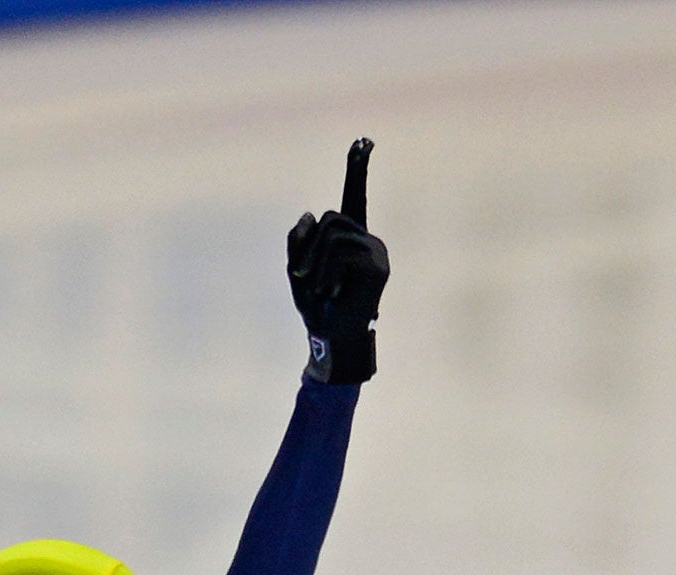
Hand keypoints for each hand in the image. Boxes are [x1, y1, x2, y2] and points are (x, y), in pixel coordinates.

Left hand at [288, 138, 388, 383]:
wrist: (330, 334)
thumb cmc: (314, 304)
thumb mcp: (297, 265)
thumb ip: (299, 238)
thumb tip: (310, 212)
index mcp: (347, 237)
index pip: (354, 196)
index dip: (357, 168)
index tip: (364, 139)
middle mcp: (366, 239)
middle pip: (331, 217)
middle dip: (310, 245)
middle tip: (304, 276)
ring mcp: (375, 252)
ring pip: (335, 233)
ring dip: (317, 261)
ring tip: (317, 287)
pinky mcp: (378, 266)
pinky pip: (343, 250)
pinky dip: (327, 269)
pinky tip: (331, 291)